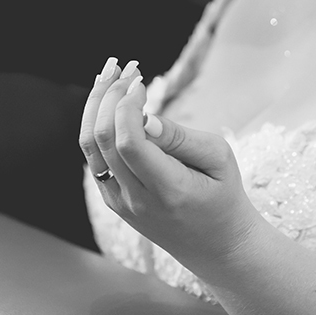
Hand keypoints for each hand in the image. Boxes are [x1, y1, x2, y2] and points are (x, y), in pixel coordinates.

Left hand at [79, 57, 262, 268]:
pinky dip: (97, 126)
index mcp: (169, 191)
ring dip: (95, 107)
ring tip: (110, 76)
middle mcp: (137, 200)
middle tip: (124, 68)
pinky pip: (95, 159)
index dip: (127, 106)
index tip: (140, 82)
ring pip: (91, 148)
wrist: (217, 246)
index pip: (130, 143)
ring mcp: (120, 203)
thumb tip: (143, 117)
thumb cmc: (224, 196)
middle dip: (108, 96)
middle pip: (102, 141)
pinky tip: (111, 104)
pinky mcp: (113, 201)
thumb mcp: (219, 159)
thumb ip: (182, 137)